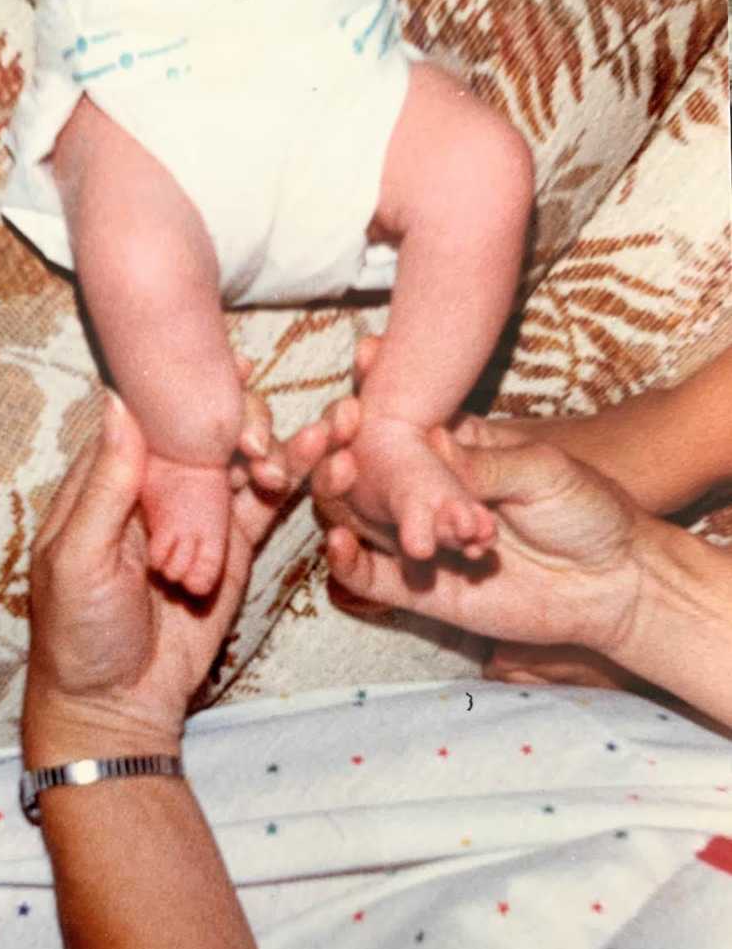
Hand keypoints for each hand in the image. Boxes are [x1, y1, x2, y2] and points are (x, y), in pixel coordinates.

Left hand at [22, 377, 345, 764]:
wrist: (118, 703)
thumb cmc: (80, 633)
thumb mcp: (79, 556)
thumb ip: (106, 483)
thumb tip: (119, 400)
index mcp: (109, 482)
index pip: (148, 418)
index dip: (183, 389)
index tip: (223, 365)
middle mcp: (157, 489)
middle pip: (202, 432)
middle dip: (239, 418)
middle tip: (258, 434)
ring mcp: (198, 516)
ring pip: (239, 462)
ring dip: (272, 443)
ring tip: (313, 435)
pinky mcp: (231, 548)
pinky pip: (264, 506)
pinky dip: (292, 479)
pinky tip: (319, 453)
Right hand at [323, 413, 651, 658]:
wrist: (613, 582)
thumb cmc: (587, 511)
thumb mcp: (542, 472)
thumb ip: (483, 465)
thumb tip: (429, 440)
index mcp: (456, 451)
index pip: (405, 419)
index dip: (381, 391)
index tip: (365, 359)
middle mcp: (428, 493)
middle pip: (369, 468)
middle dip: (345, 443)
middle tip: (336, 427)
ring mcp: (421, 540)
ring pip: (360, 518)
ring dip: (343, 496)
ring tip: (337, 474)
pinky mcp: (422, 590)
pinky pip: (372, 578)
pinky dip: (348, 563)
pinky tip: (338, 542)